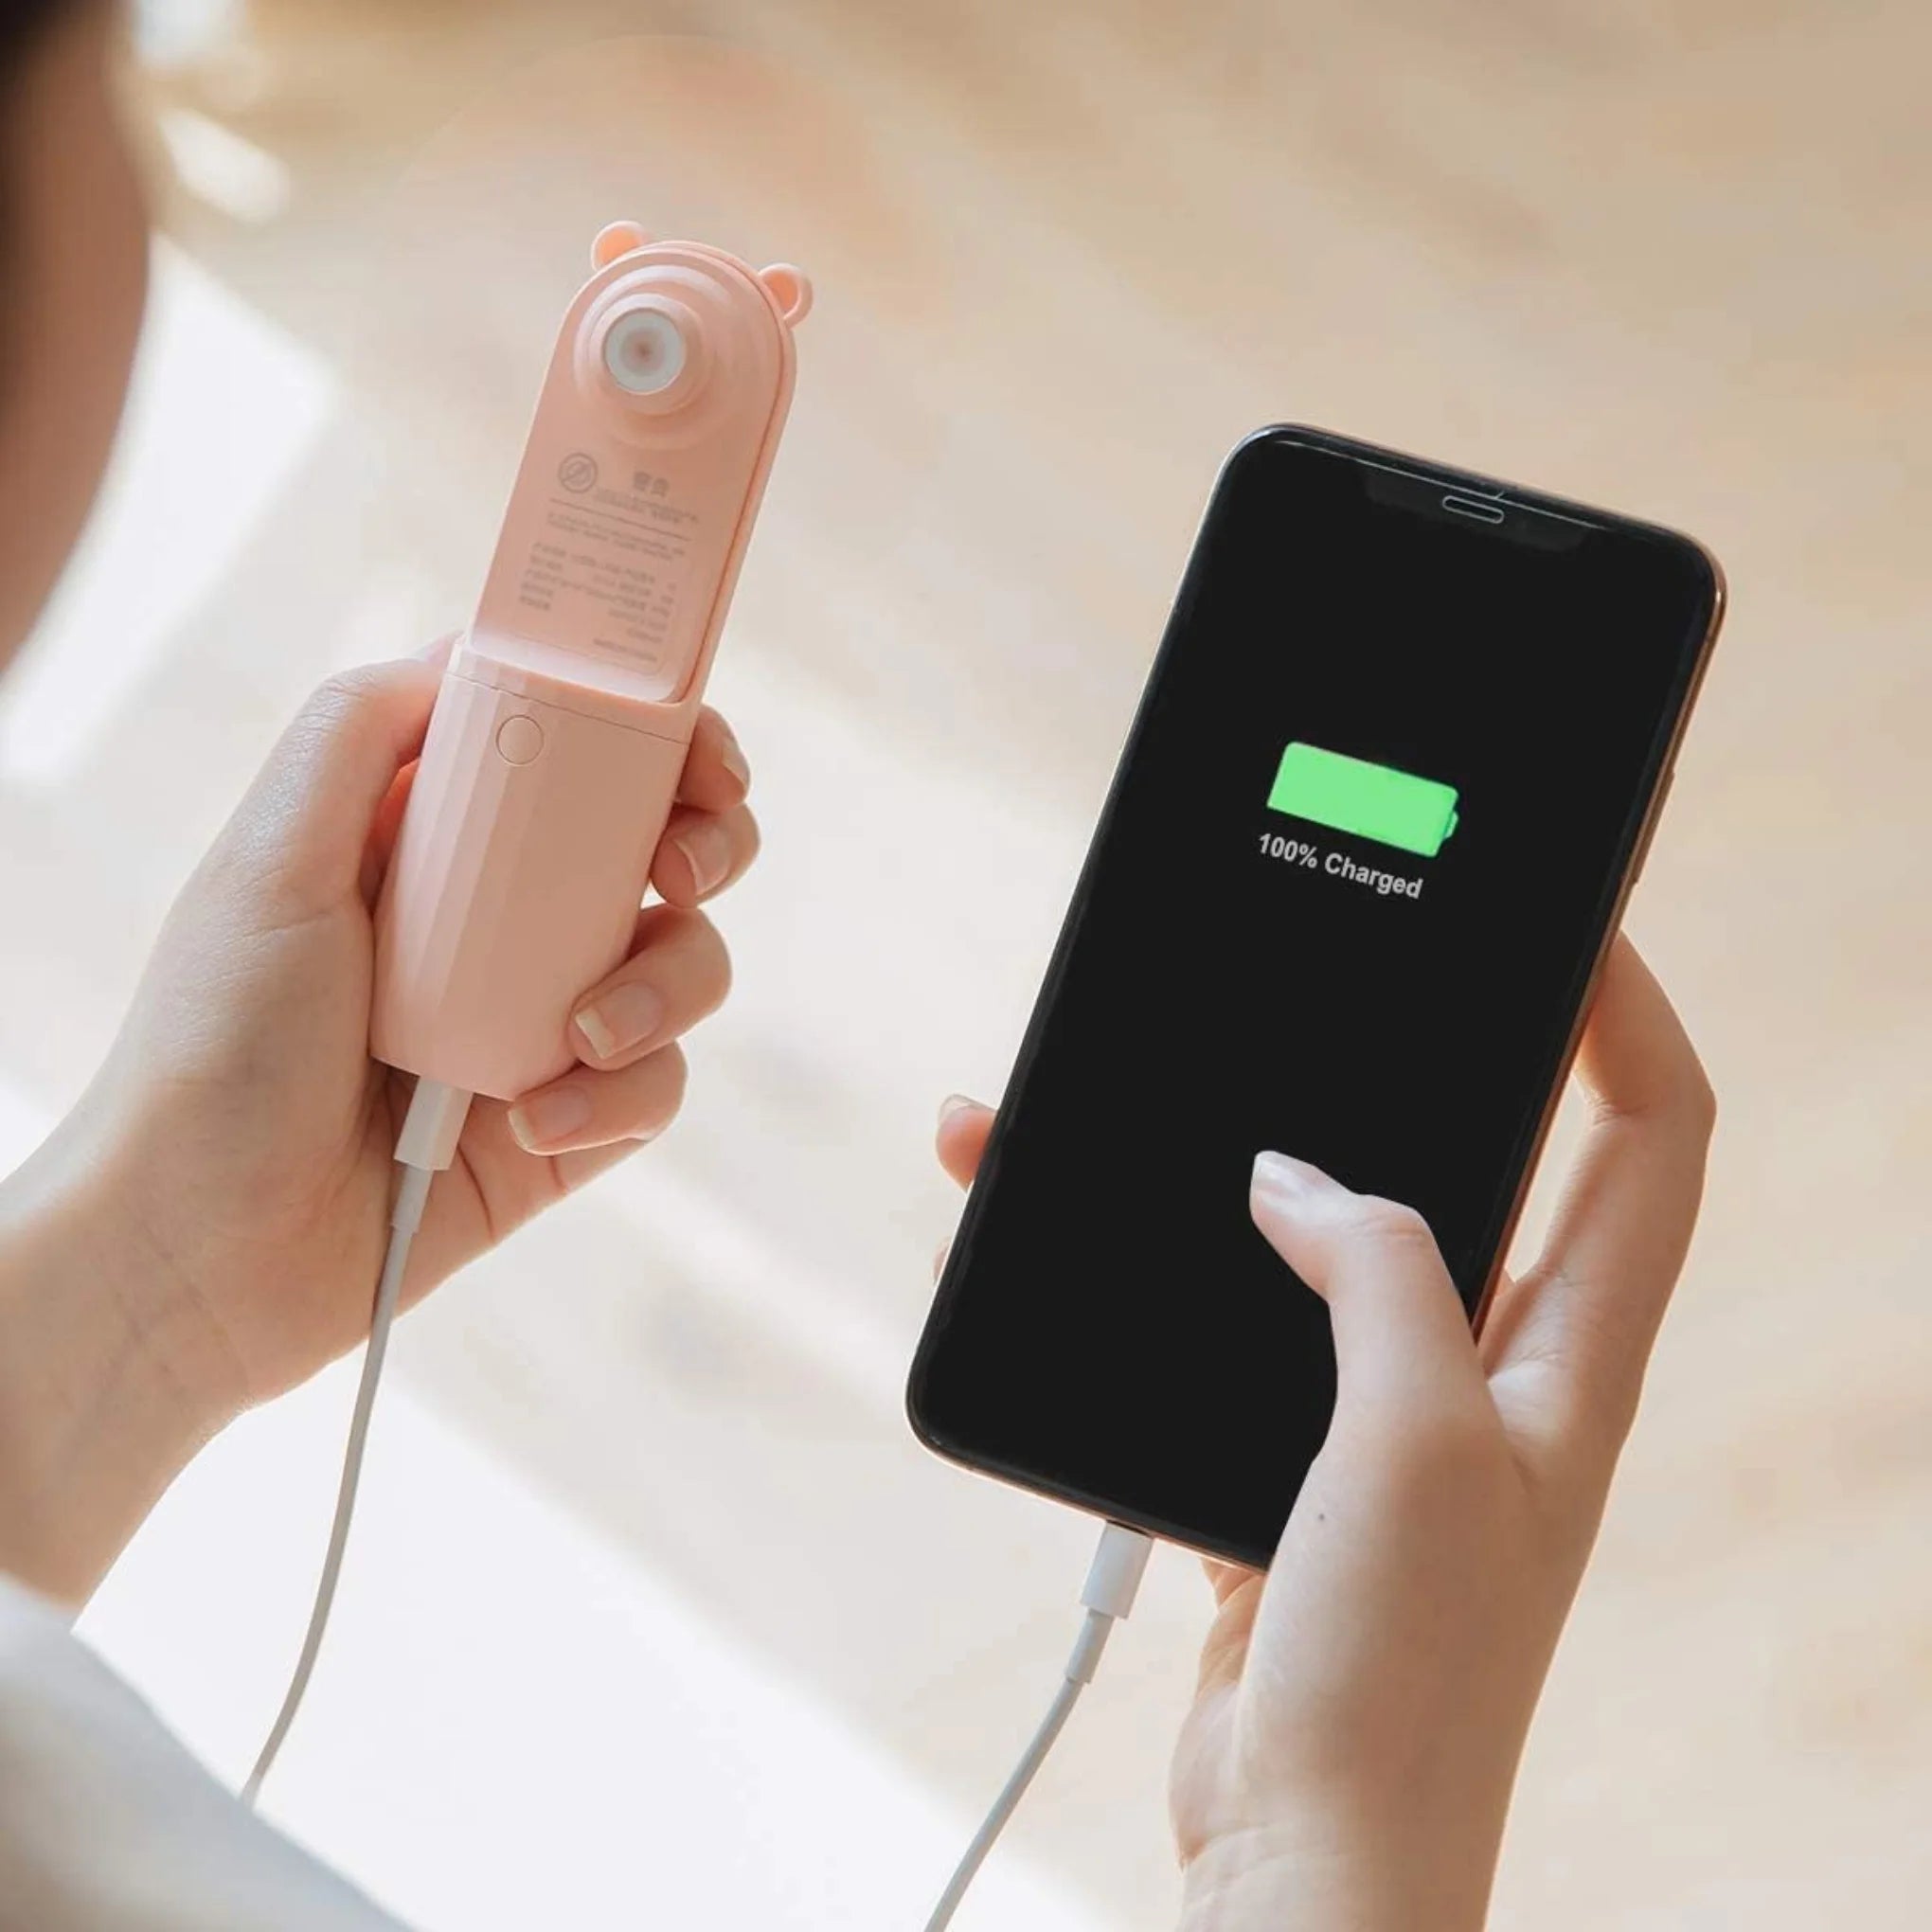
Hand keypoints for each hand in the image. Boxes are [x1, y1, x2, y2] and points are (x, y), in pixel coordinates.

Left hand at [0, 653, 757, 1598]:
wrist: (203, 1252)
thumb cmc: (214, 1047)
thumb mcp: (269, 858)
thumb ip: (360, 732)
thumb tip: (475, 652)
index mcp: (439, 839)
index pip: (582, 754)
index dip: (661, 739)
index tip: (698, 755)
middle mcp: (505, 919)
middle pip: (665, 847)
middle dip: (708, 846)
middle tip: (682, 873)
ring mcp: (544, 1021)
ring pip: (686, 964)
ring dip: (664, 988)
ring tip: (580, 1040)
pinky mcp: (570, 1123)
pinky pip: (657, 1085)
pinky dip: (619, 1096)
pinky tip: (536, 1123)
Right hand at [933, 937, 1713, 1931]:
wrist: (1302, 1849)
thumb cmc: (1397, 1677)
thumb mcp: (1413, 1438)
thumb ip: (1378, 1274)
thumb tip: (1296, 1176)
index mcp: (1572, 1356)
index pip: (1649, 1139)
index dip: (1628, 1012)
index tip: (1569, 915)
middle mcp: (1494, 1369)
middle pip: (1489, 1159)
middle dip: (1423, 1047)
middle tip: (1351, 950)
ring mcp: (1386, 1412)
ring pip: (1329, 1232)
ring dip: (1244, 1152)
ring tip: (1147, 1079)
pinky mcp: (1286, 1453)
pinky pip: (1227, 1314)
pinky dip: (1156, 1260)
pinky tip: (1053, 1221)